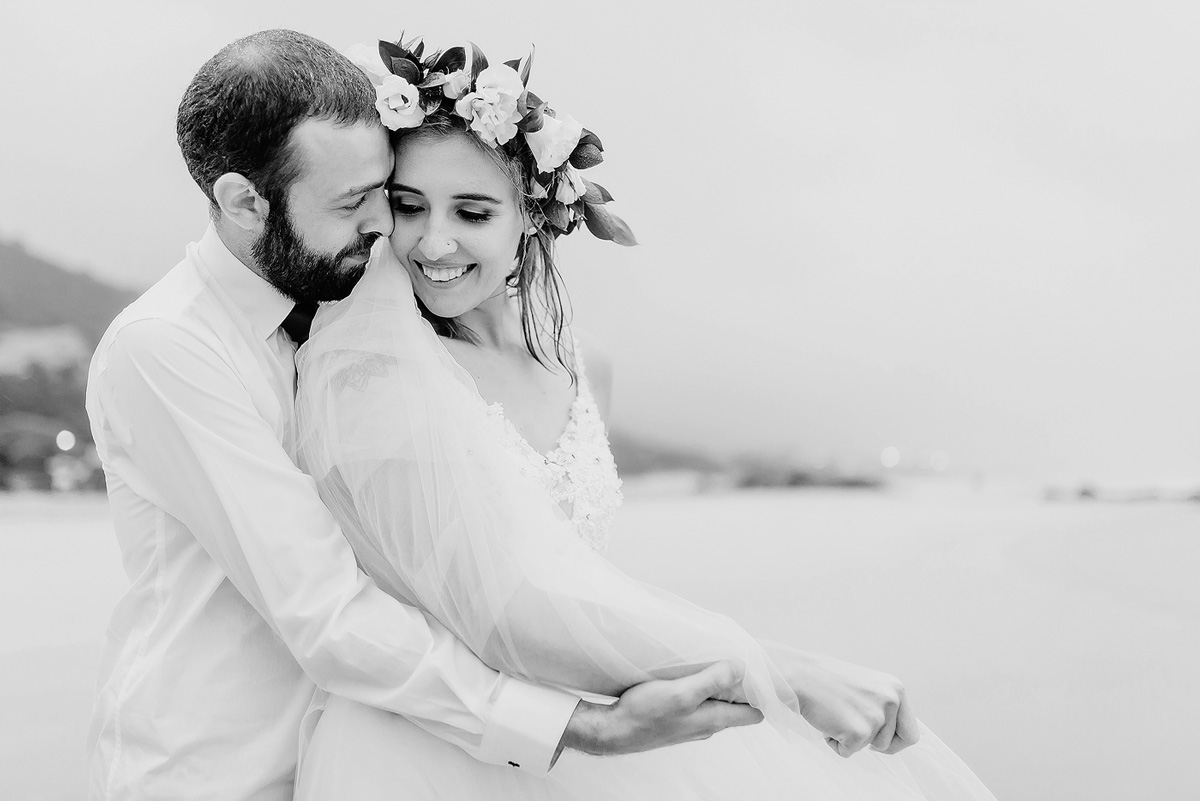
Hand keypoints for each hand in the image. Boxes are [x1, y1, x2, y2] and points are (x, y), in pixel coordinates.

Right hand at [557, 661, 763, 759]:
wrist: (614, 731)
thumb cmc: (645, 713)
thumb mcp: (682, 693)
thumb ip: (713, 681)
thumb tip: (741, 668)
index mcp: (714, 720)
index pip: (755, 714)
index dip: (761, 694)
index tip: (759, 673)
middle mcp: (707, 726)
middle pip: (738, 708)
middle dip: (742, 687)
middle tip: (738, 661)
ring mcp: (692, 725)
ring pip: (718, 705)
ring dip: (721, 688)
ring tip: (715, 665)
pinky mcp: (678, 720)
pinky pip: (700, 705)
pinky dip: (702, 691)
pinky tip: (691, 677)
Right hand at [781, 650, 918, 756]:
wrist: (800, 675)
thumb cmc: (827, 680)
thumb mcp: (867, 686)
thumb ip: (883, 705)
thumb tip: (893, 733)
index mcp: (896, 688)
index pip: (911, 731)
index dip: (894, 740)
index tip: (877, 736)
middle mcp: (891, 701)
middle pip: (893, 744)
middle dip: (873, 743)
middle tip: (852, 727)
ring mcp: (876, 716)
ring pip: (870, 748)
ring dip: (851, 739)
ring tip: (835, 715)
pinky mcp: (858, 732)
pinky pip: (848, 752)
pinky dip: (834, 743)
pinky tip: (826, 720)